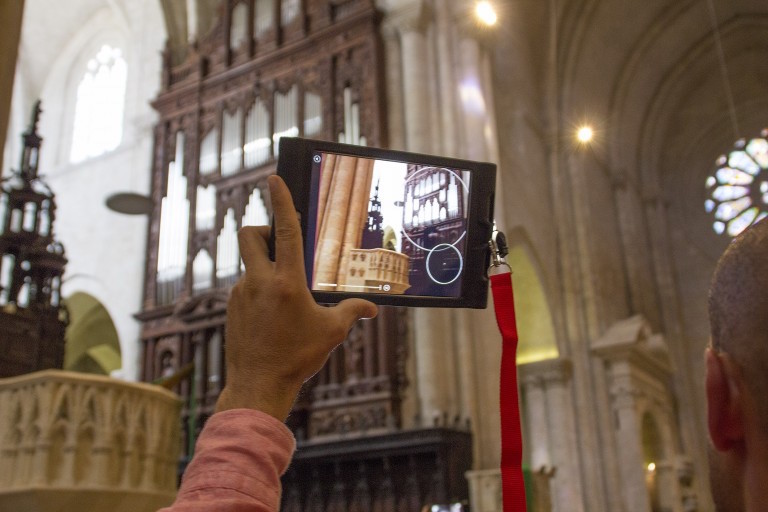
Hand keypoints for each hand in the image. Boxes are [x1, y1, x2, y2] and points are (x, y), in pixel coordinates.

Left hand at [215, 175, 377, 419]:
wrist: (258, 386)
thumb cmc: (297, 358)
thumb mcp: (331, 333)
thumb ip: (353, 313)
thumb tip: (373, 308)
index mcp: (286, 282)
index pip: (285, 230)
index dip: (281, 200)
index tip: (274, 179)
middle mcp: (258, 282)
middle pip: (250, 236)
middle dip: (262, 228)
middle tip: (279, 242)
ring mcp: (239, 294)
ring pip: (250, 265)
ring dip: (266, 268)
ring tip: (285, 300)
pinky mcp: (231, 307)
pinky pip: (245, 287)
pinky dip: (259, 290)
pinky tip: (272, 316)